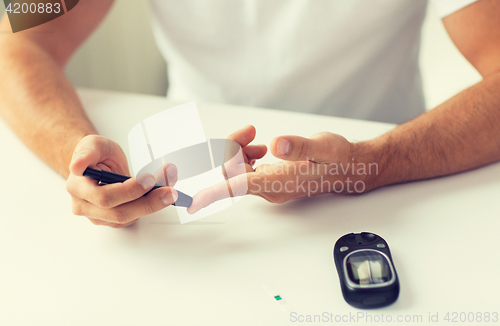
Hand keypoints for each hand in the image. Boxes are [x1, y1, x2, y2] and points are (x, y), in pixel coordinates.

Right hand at [66, 135, 177, 227]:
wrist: (96, 163)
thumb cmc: (96, 154)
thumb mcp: (92, 144)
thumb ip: (87, 152)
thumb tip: (77, 166)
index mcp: (78, 187)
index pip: (104, 196)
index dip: (129, 191)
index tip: (149, 179)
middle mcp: (85, 206)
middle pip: (120, 212)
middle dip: (148, 201)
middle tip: (169, 190)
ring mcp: (99, 216)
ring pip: (129, 217)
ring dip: (153, 204)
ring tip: (170, 189)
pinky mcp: (113, 219)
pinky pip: (134, 216)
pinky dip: (151, 205)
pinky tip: (161, 193)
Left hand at [188, 131, 373, 212]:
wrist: (348, 168)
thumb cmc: (338, 158)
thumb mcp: (325, 146)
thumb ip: (301, 147)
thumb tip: (278, 145)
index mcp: (278, 183)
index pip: (239, 187)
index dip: (214, 192)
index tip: (193, 202)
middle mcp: (268, 189)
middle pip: (230, 173)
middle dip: (230, 149)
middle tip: (249, 132)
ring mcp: (267, 186)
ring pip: (235, 170)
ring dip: (237, 150)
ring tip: (255, 137)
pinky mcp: (268, 180)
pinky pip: (243, 169)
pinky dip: (243, 154)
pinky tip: (258, 147)